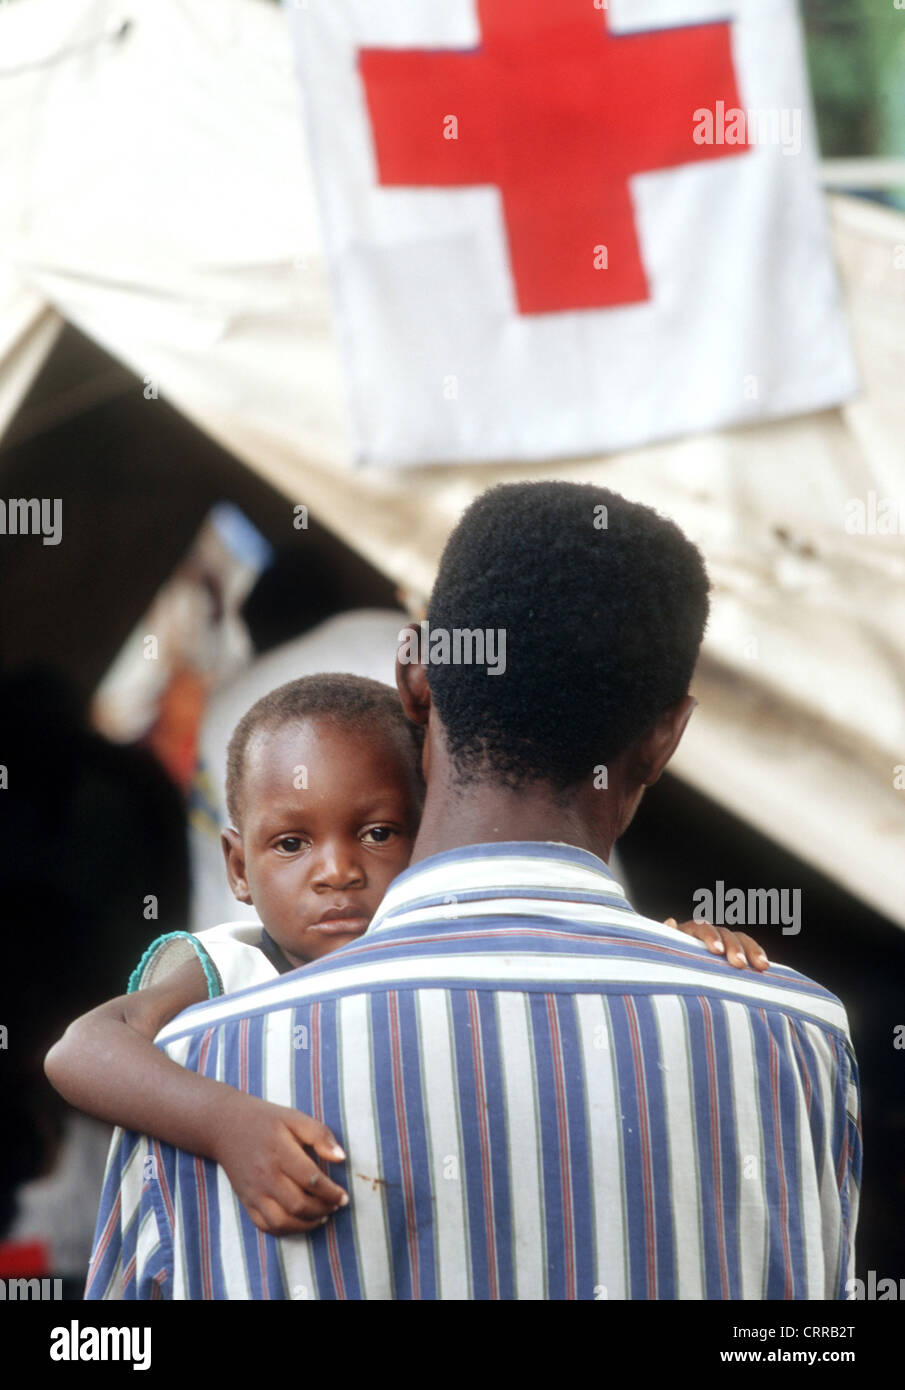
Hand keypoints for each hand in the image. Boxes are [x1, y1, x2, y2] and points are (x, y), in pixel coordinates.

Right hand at [213, 1092, 348, 1234]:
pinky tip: (300, 1221)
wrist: (226, 1126)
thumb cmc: (266, 1121)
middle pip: (298, 1204)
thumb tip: (341, 1158)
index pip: (311, 1180)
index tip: (343, 1196)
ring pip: (282, 1221)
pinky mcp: (246, 1201)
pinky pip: (265, 1225)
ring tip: (322, 1216)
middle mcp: (265, 1175)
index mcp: (279, 1152)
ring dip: (306, 1224)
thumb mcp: (295, 1118)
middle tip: (336, 1206)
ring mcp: (253, 1191)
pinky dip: (285, 1229)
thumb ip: (320, 1135)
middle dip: (323, 1209)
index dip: (331, 1192)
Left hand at [665, 917, 768, 971]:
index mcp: (688, 932)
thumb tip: (670, 921)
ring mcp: (723, 944)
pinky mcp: (733, 956)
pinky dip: (757, 957)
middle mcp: (708, 934)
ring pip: (740, 941)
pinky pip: (748, 953)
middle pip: (725, 933)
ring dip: (753, 951)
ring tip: (762, 967)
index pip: (702, 928)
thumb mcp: (664, 953)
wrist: (673, 980)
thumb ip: (666, 939)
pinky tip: (765, 969)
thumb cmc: (665, 966)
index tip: (716, 951)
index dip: (710, 937)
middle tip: (740, 964)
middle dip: (734, 947)